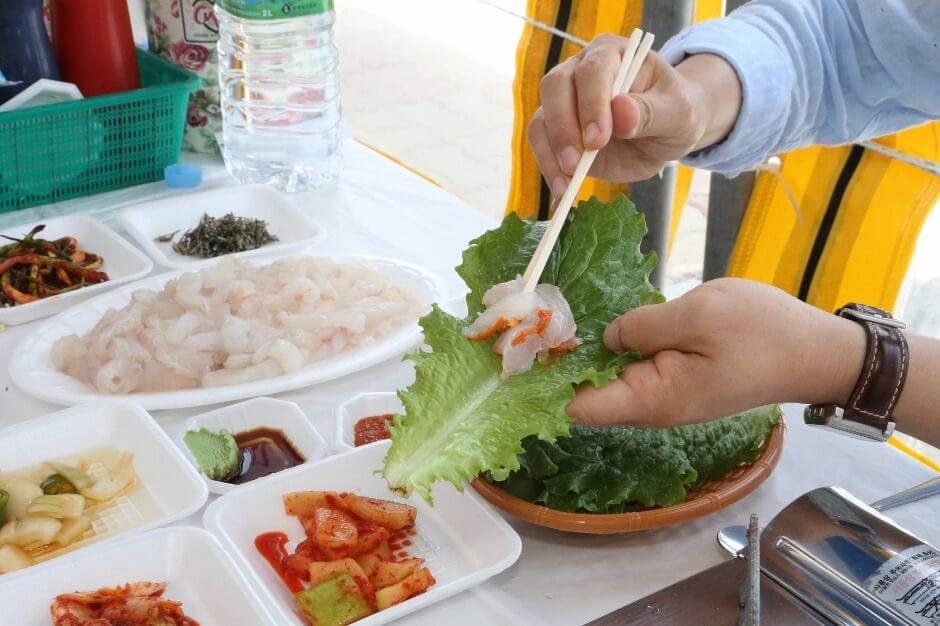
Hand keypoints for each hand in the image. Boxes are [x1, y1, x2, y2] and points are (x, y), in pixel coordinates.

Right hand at [527, 34, 741, 193]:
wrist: (667, 132)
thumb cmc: (676, 112)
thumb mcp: (678, 112)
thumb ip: (651, 112)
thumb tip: (621, 112)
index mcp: (612, 54)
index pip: (592, 71)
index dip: (591, 104)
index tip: (598, 139)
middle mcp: (580, 70)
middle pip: (555, 88)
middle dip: (562, 128)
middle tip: (575, 164)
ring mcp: (565, 101)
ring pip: (542, 120)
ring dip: (551, 153)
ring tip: (567, 184)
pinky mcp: (558, 132)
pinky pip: (543, 146)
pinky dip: (549, 169)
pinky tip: (562, 192)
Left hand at [566, 278, 867, 427]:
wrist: (816, 352)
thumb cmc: (762, 332)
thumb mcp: (698, 314)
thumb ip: (643, 326)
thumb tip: (607, 337)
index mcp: (653, 399)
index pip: (581, 407)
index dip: (551, 381)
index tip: (530, 348)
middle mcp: (654, 408)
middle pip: (590, 395)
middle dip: (564, 363)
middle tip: (540, 320)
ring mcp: (667, 396)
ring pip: (611, 380)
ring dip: (590, 353)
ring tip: (563, 317)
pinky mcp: (679, 381)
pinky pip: (635, 371)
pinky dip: (617, 350)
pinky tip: (608, 323)